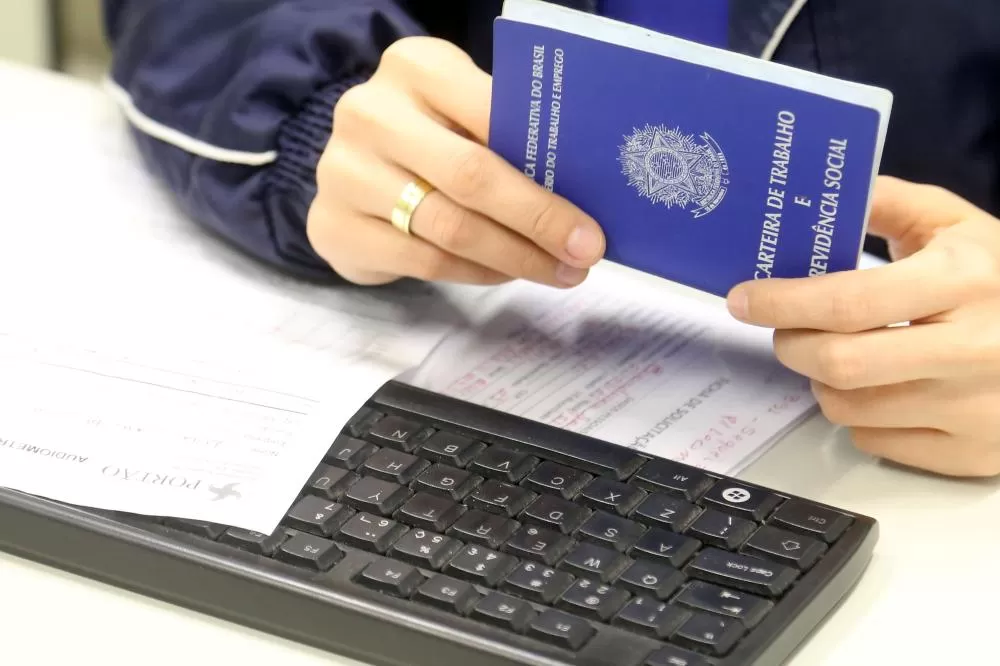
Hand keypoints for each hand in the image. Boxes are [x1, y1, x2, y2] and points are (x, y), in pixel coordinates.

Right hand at [307, 37, 604, 286]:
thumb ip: (506, 135)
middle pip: (471, 176)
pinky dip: (476, 272)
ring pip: (450, 227)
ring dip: (514, 258)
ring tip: (557, 272)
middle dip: (538, 222)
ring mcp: (343, 171)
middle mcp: (371, 112)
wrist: (350, 172)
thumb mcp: (462, 113)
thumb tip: (582, 196)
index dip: (547, 171)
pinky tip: (506, 274)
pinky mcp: (333, 225)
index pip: (491, 114)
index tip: (592, 220)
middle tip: (584, 255)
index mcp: (414, 67)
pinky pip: (424, 260)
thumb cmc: (428, 137)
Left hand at [726, 176, 999, 477]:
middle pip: (839, 364)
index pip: (848, 301)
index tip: (744, 298)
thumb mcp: (960, 225)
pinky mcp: (972, 452)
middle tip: (785, 330)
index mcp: (964, 280)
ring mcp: (973, 408)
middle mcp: (972, 348)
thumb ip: (890, 204)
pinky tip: (879, 388)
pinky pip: (876, 443)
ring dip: (820, 381)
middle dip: (791, 345)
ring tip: (835, 354)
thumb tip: (822, 197)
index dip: (782, 302)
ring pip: (848, 409)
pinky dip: (859, 417)